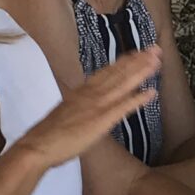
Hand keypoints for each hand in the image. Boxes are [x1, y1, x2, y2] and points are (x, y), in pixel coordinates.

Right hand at [12, 48, 162, 170]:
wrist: (37, 145)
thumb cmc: (48, 134)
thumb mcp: (64, 113)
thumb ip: (76, 105)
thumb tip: (83, 106)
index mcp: (81, 92)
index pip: (106, 72)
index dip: (123, 62)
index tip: (136, 53)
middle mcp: (90, 94)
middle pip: (117, 73)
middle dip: (137, 60)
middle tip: (155, 49)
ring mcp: (97, 106)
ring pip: (123, 84)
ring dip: (141, 71)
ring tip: (157, 61)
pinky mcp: (101, 120)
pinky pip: (123, 107)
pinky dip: (138, 99)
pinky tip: (152, 92)